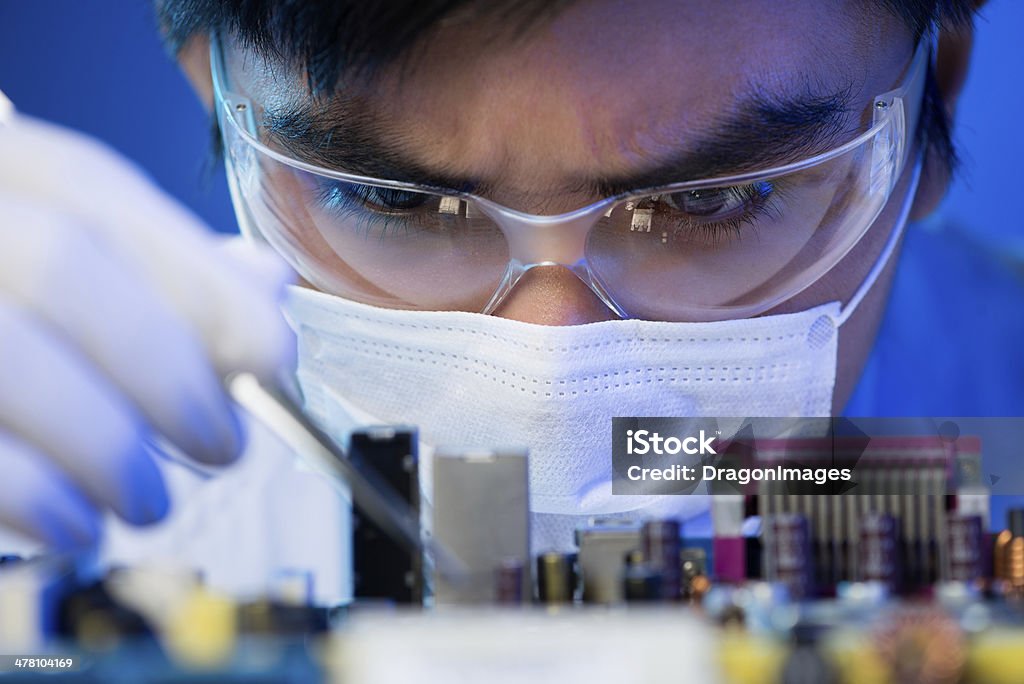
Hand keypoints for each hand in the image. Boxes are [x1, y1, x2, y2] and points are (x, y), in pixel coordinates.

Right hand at [0, 115, 294, 548]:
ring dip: (106, 441)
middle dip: (167, 368)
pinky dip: (31, 491)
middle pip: (62, 262)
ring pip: (8, 348)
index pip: (104, 197)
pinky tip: (75, 524)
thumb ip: (156, 272)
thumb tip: (265, 286)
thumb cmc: (11, 307)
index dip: (205, 284)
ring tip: (148, 499)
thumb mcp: (63, 259)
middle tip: (222, 446)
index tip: (272, 360)